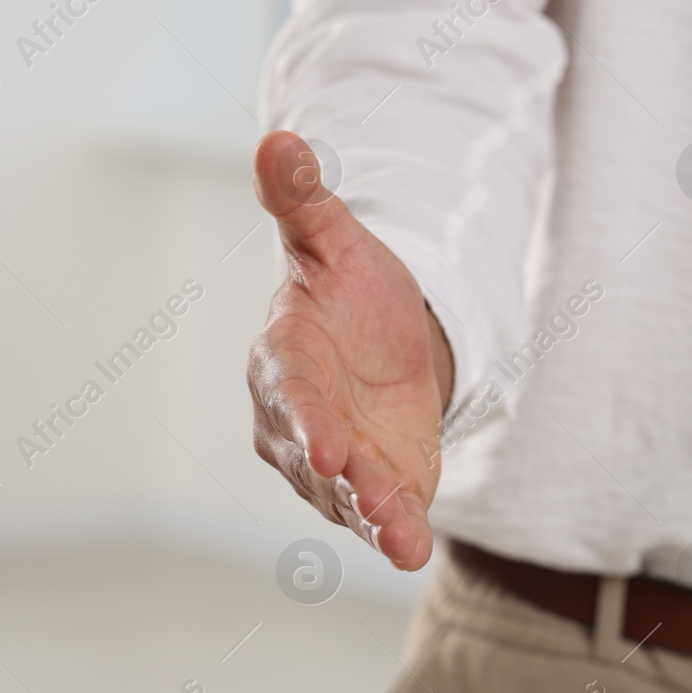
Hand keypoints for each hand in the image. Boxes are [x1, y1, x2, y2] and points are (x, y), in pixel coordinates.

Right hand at [248, 131, 453, 569]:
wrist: (387, 341)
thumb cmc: (350, 289)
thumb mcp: (335, 240)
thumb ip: (305, 201)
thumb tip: (278, 140)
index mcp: (281, 359)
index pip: (287, 391)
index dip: (303, 419)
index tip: (324, 441)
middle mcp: (296, 422)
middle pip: (314, 455)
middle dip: (341, 477)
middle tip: (370, 494)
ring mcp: (332, 463)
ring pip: (345, 494)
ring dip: (372, 515)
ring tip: (400, 536)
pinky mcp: (372, 487)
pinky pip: (379, 515)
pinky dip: (395, 533)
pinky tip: (413, 552)